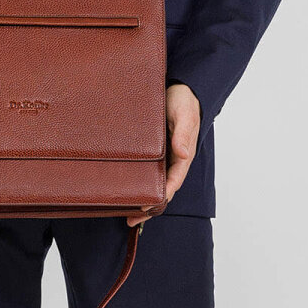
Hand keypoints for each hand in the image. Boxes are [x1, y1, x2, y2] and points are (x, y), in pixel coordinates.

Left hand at [128, 83, 199, 225]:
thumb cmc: (184, 100)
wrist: (178, 87)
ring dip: (140, 197)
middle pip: (161, 188)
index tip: (147, 208)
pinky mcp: (151, 151)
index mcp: (182, 155)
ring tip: (124, 212)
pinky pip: (144, 170)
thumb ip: (184, 134)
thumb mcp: (184, 115)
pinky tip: (122, 188)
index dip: (161, 196)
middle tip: (131, 219)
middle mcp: (172, 160)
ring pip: (151, 182)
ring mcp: (162, 157)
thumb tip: (184, 154)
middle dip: (148, 206)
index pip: (173, 181)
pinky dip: (135, 181)